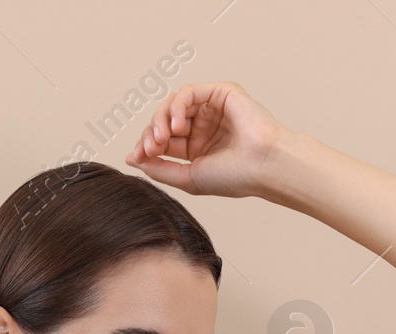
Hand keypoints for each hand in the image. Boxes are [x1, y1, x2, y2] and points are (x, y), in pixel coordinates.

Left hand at [122, 81, 295, 198]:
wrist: (264, 166)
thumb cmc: (235, 177)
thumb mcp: (188, 177)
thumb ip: (159, 168)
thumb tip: (131, 158)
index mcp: (198, 149)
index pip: (162, 141)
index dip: (145, 146)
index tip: (136, 156)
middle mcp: (203, 127)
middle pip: (164, 121)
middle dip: (151, 133)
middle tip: (150, 147)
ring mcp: (212, 109)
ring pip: (173, 105)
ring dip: (160, 119)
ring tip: (161, 136)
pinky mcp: (221, 93)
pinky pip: (188, 93)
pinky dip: (176, 106)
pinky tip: (176, 125)